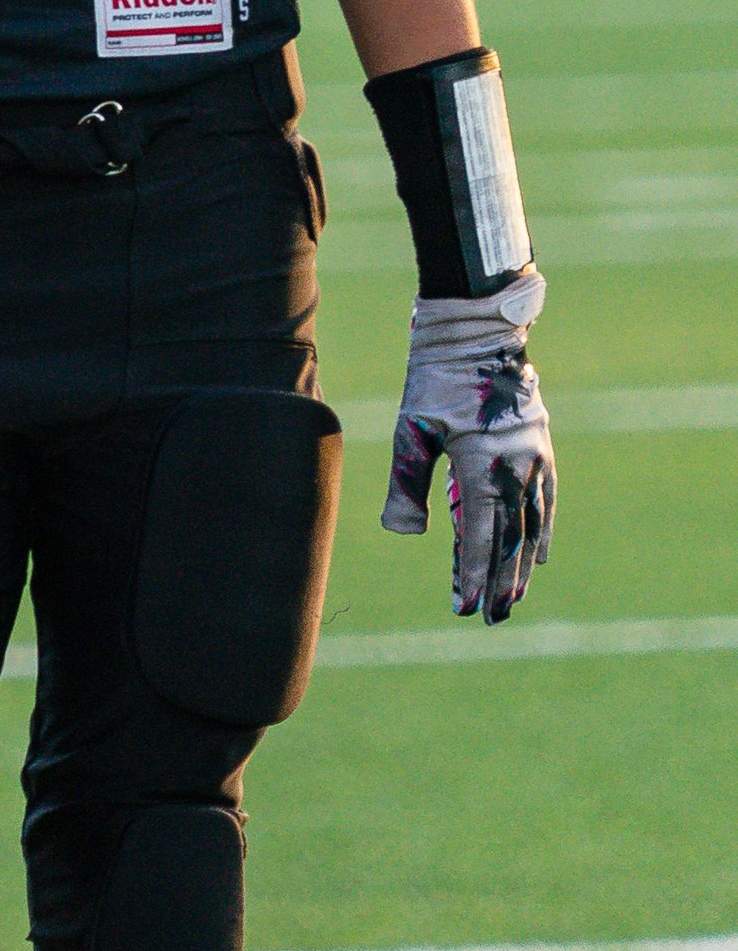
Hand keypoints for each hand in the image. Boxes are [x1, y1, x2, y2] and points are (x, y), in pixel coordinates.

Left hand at [381, 283, 557, 622]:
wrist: (476, 332)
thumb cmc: (435, 379)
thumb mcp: (412, 429)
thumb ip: (407, 484)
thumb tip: (404, 535)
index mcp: (483, 464)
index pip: (480, 535)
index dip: (474, 575)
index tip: (467, 608)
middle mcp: (517, 467)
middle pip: (511, 538)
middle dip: (500, 582)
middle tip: (491, 618)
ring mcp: (535, 457)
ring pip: (531, 524)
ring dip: (521, 564)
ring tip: (512, 598)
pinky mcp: (541, 446)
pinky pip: (545, 501)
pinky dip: (541, 531)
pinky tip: (538, 556)